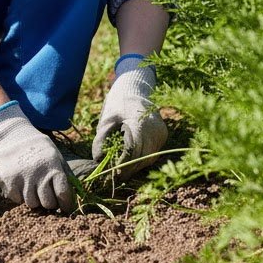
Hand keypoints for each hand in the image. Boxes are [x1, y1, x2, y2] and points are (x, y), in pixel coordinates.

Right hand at [0, 102, 74, 212]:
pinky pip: (16, 199)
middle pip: (48, 203)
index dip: (66, 204)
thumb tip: (76, 196)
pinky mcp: (6, 181)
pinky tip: (20, 181)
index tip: (65, 206)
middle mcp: (37, 173)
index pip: (63, 194)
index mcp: (52, 166)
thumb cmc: (39, 149)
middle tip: (47, 194)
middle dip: (50, 201)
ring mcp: (20, 178)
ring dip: (34, 198)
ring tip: (32, 185)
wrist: (13, 135)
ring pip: (32, 203)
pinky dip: (19, 194)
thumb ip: (66, 175)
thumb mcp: (56, 156)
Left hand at [93, 56, 167, 178]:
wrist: (136, 86)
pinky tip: (131, 160)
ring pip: (149, 158)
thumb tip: (99, 161)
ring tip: (121, 170)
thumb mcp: (106, 119)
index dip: (122, 165)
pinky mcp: (163, 135)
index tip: (111, 173)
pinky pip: (153, 152)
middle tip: (114, 176)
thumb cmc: (118, 102)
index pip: (132, 152)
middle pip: (142, 158)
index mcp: (140, 124)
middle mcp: (154, 130)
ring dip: (135, 165)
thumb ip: (102, 140)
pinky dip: (142, 158)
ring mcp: (161, 133)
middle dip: (128, 169)